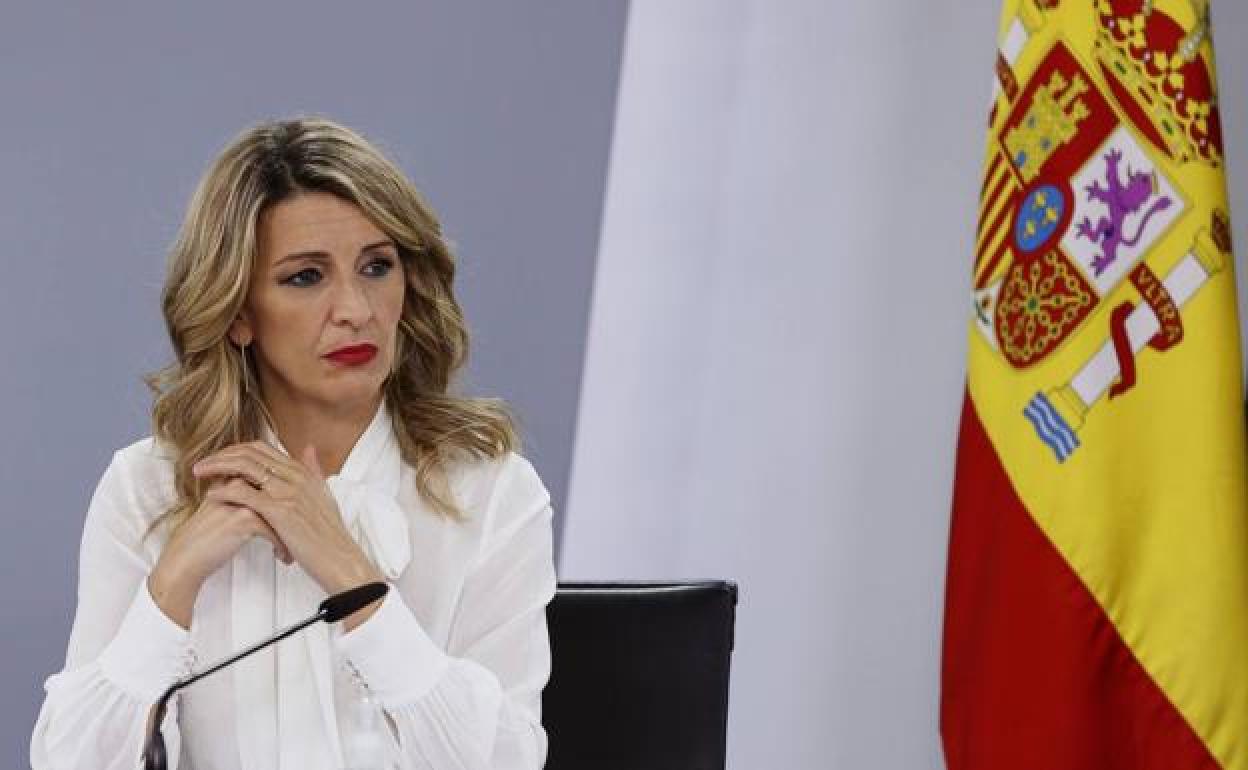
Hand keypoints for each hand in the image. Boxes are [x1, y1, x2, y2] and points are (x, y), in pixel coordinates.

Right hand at [149, 477, 292, 628]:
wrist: (185, 558)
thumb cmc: (205, 538)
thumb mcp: (223, 510)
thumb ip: (242, 497)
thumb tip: (268, 496)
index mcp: (233, 479)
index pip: (271, 479)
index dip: (287, 498)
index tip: (297, 515)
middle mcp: (238, 484)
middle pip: (279, 492)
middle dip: (295, 515)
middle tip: (303, 532)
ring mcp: (241, 499)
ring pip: (281, 510)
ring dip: (291, 531)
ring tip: (296, 547)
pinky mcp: (243, 517)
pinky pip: (275, 529)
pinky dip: (282, 545)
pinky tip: (283, 556)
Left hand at [191, 441, 383, 619]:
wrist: (340, 559)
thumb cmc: (331, 535)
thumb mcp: (324, 495)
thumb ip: (314, 470)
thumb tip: (309, 448)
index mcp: (303, 472)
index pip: (263, 448)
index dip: (236, 450)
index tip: (219, 458)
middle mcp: (295, 476)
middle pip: (250, 452)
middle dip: (221, 455)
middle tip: (203, 465)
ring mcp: (288, 491)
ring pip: (245, 467)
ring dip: (217, 467)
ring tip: (199, 475)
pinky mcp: (280, 510)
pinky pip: (245, 493)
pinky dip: (224, 491)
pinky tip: (211, 496)